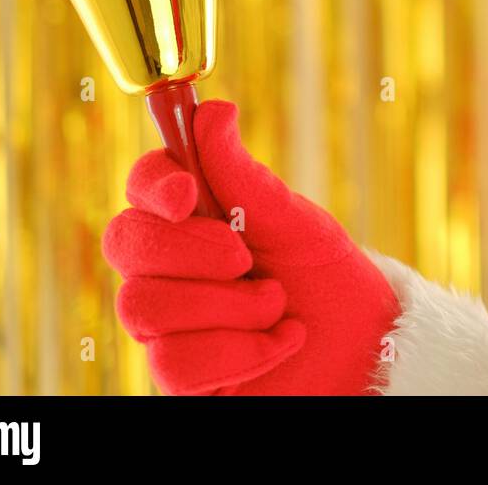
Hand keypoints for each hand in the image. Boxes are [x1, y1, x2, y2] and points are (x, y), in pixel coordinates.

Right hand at [102, 100, 400, 394]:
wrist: (363, 347)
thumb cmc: (325, 276)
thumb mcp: (291, 220)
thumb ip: (243, 175)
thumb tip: (212, 110)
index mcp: (191, 219)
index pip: (141, 187)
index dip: (153, 183)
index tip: (187, 191)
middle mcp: (168, 269)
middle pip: (124, 243)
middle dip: (191, 249)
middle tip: (246, 257)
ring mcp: (168, 324)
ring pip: (144, 307)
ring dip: (227, 305)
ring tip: (277, 304)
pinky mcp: (181, 376)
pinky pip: (173, 364)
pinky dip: (241, 352)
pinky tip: (280, 342)